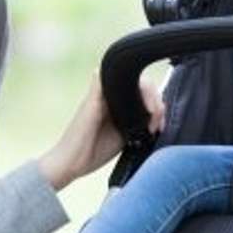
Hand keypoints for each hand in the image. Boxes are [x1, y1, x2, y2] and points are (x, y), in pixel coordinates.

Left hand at [38, 72, 164, 189]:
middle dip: (157, 103)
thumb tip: (99, 69)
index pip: (135, 83)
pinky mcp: (129, 133)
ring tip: (157, 127)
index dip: (148, 91)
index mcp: (109, 95)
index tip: (151, 107)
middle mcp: (118, 104)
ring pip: (149, 109)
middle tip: (156, 119)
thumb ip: (96, 91)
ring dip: (158, 115)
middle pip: (146, 95)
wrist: (73, 164)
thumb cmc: (74, 137)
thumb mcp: (87, 112)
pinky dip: (155, 126)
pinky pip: (147, 125)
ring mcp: (125, 118)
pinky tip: (156, 131)